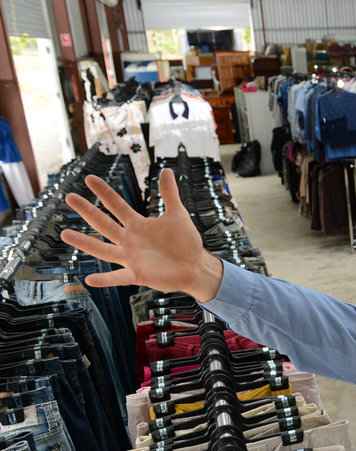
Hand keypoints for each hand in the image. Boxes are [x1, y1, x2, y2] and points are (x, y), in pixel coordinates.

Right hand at [60, 169, 223, 301]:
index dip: (104, 192)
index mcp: (138, 225)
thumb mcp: (178, 215)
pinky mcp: (138, 275)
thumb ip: (170, 194)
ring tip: (65, 234)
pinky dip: (105, 280)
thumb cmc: (185, 242)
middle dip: (87, 210)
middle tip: (69, 197)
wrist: (195, 266)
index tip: (89, 178)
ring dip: (85, 243)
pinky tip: (89, 280)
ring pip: (103, 250)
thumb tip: (167, 170)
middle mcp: (129, 240)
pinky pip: (118, 278)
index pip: (116, 205)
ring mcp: (131, 258)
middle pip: (104, 223)